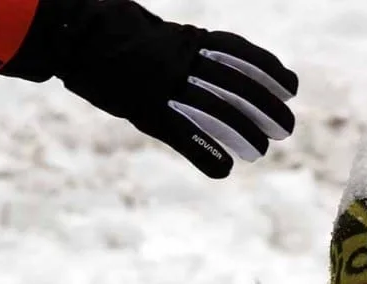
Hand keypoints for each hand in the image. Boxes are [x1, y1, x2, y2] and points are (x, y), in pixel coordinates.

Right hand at [0, 0, 298, 177]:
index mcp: (189, 39)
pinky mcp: (147, 111)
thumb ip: (184, 48)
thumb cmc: (114, 31)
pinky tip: (225, 170)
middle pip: (238, 86)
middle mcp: (183, 62)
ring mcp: (166, 86)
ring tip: (263, 150)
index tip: (291, 87)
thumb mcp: (157, 32)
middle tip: (286, 126)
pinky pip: (184, 136)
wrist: (75, 32)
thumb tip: (206, 58)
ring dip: (246, 134)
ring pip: (219, 112)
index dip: (270, 71)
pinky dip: (207, 155)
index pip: (242, 55)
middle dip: (267, 108)